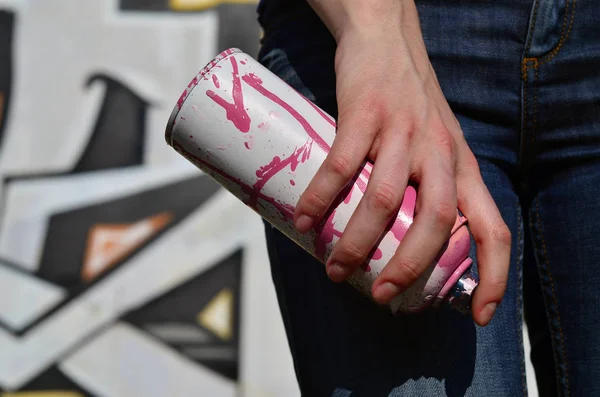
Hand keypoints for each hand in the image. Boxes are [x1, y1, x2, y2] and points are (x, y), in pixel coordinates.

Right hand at [298, 0, 510, 325]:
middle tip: (380, 295)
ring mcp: (403, 133)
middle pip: (436, 223)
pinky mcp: (365, 115)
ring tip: (334, 267)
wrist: (386, 39)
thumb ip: (428, 187)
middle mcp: (439, 153)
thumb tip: (398, 242)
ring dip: (357, 243)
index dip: (494, 276)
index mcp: (462, 167)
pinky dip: (321, 198)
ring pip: (385, 201)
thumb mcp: (438, 144)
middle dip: (408, 269)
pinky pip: (342, 167)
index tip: (478, 315)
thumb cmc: (409, 102)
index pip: (494, 229)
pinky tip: (305, 220)